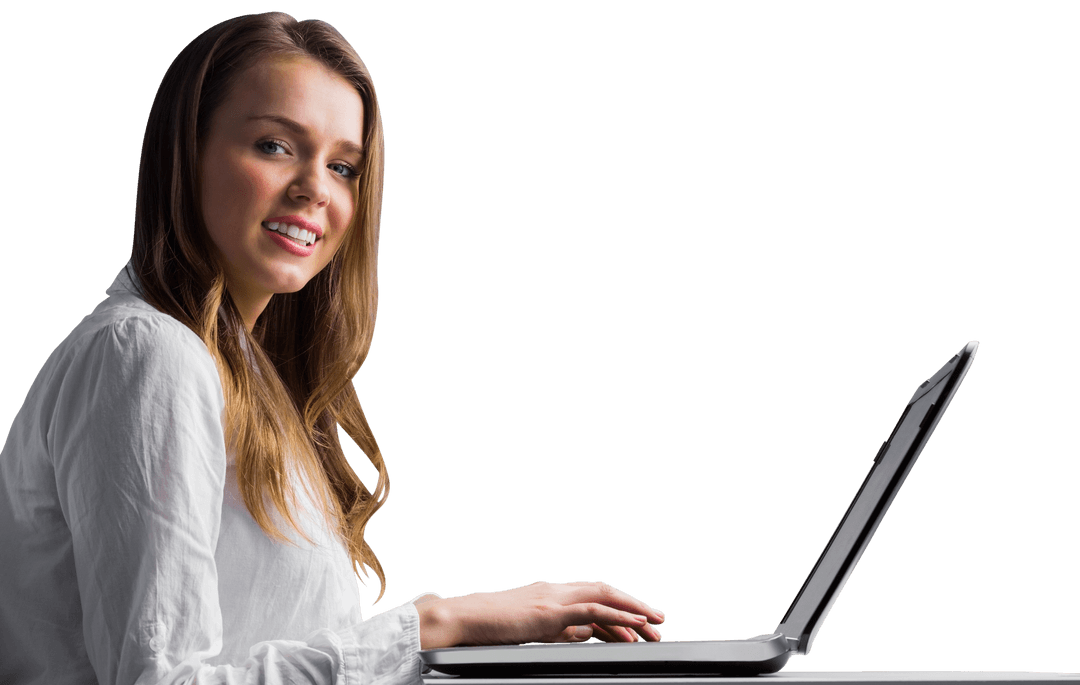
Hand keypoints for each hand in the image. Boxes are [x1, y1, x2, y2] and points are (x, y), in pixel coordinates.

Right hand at [415, 580, 663, 648]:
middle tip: (658, 623)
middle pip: (606, 592)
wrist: (462, 619)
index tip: (639, 624)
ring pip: (605, 597)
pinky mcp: (550, 612)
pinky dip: (617, 616)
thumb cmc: (488, 627)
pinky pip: (592, 610)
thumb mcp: (531, 629)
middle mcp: (556, 590)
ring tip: (654, 626)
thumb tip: (585, 634)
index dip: (619, 608)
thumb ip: (559, 629)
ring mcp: (553, 598)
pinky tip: (633, 627)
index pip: (594, 597)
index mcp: (551, 594)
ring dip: (633, 611)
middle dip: (635, 607)